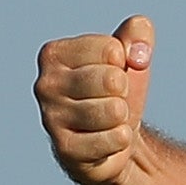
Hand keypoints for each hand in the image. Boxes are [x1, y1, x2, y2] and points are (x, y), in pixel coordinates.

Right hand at [36, 17, 155, 184]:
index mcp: (54, 55)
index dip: (124, 62)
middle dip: (123, 91)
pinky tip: (107, 140)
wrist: (114, 140)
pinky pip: (115, 139)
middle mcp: (45, 85)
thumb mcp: (130, 57)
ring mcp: (51, 118)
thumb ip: (137, 35)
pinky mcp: (66, 149)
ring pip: (115, 110)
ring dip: (122, 118)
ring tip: (109, 120)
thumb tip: (140, 51)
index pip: (111, 48)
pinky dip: (121, 140)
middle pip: (112, 79)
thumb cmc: (117, 93)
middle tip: (112, 99)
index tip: (112, 72)